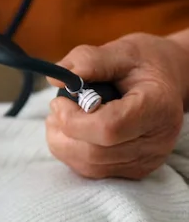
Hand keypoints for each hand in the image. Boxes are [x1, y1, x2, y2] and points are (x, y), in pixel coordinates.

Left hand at [46, 33, 188, 179]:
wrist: (165, 82)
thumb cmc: (142, 64)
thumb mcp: (120, 51)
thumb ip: (88, 61)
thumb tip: (56, 79)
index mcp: (157, 107)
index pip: (108, 128)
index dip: (73, 119)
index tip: (58, 100)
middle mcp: (156, 141)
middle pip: (94, 152)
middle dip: (63, 131)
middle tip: (56, 108)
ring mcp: (146, 160)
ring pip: (89, 166)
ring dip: (63, 143)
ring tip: (60, 117)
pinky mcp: (134, 170)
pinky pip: (92, 170)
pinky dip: (72, 152)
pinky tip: (72, 131)